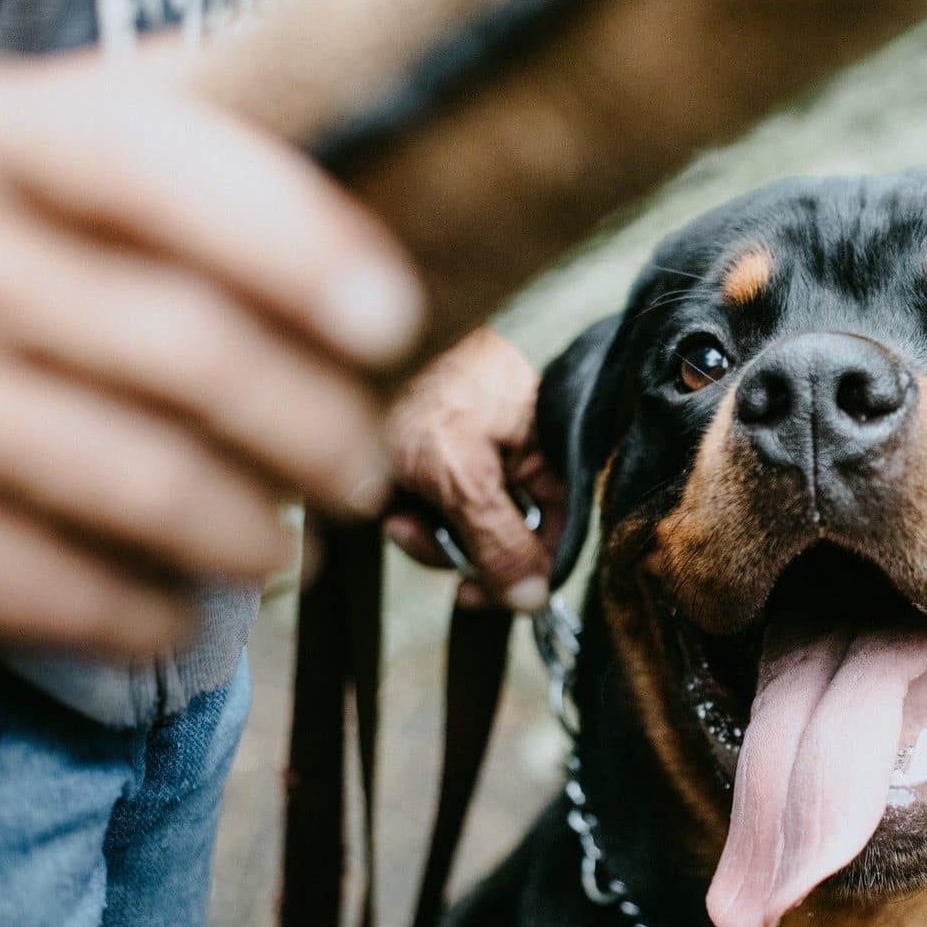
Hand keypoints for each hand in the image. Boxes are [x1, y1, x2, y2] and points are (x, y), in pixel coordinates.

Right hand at [0, 56, 421, 658]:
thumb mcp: (18, 142)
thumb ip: (155, 124)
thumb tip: (369, 96)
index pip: (156, 163)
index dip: (294, 240)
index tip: (393, 319)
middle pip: (183, 345)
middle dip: (313, 425)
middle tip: (361, 469)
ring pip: (136, 478)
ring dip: (245, 531)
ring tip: (282, 545)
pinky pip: (40, 584)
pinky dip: (134, 613)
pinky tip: (171, 612)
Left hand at [384, 326, 563, 610]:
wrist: (376, 326)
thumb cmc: (432, 388)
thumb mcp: (465, 476)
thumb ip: (500, 542)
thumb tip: (533, 600)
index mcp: (551, 462)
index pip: (551, 543)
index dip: (512, 577)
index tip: (470, 594)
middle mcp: (522, 460)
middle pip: (502, 540)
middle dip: (453, 547)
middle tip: (412, 530)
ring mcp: (483, 455)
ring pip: (463, 525)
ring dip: (423, 527)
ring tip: (393, 501)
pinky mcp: (444, 453)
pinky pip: (434, 501)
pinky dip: (408, 502)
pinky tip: (387, 487)